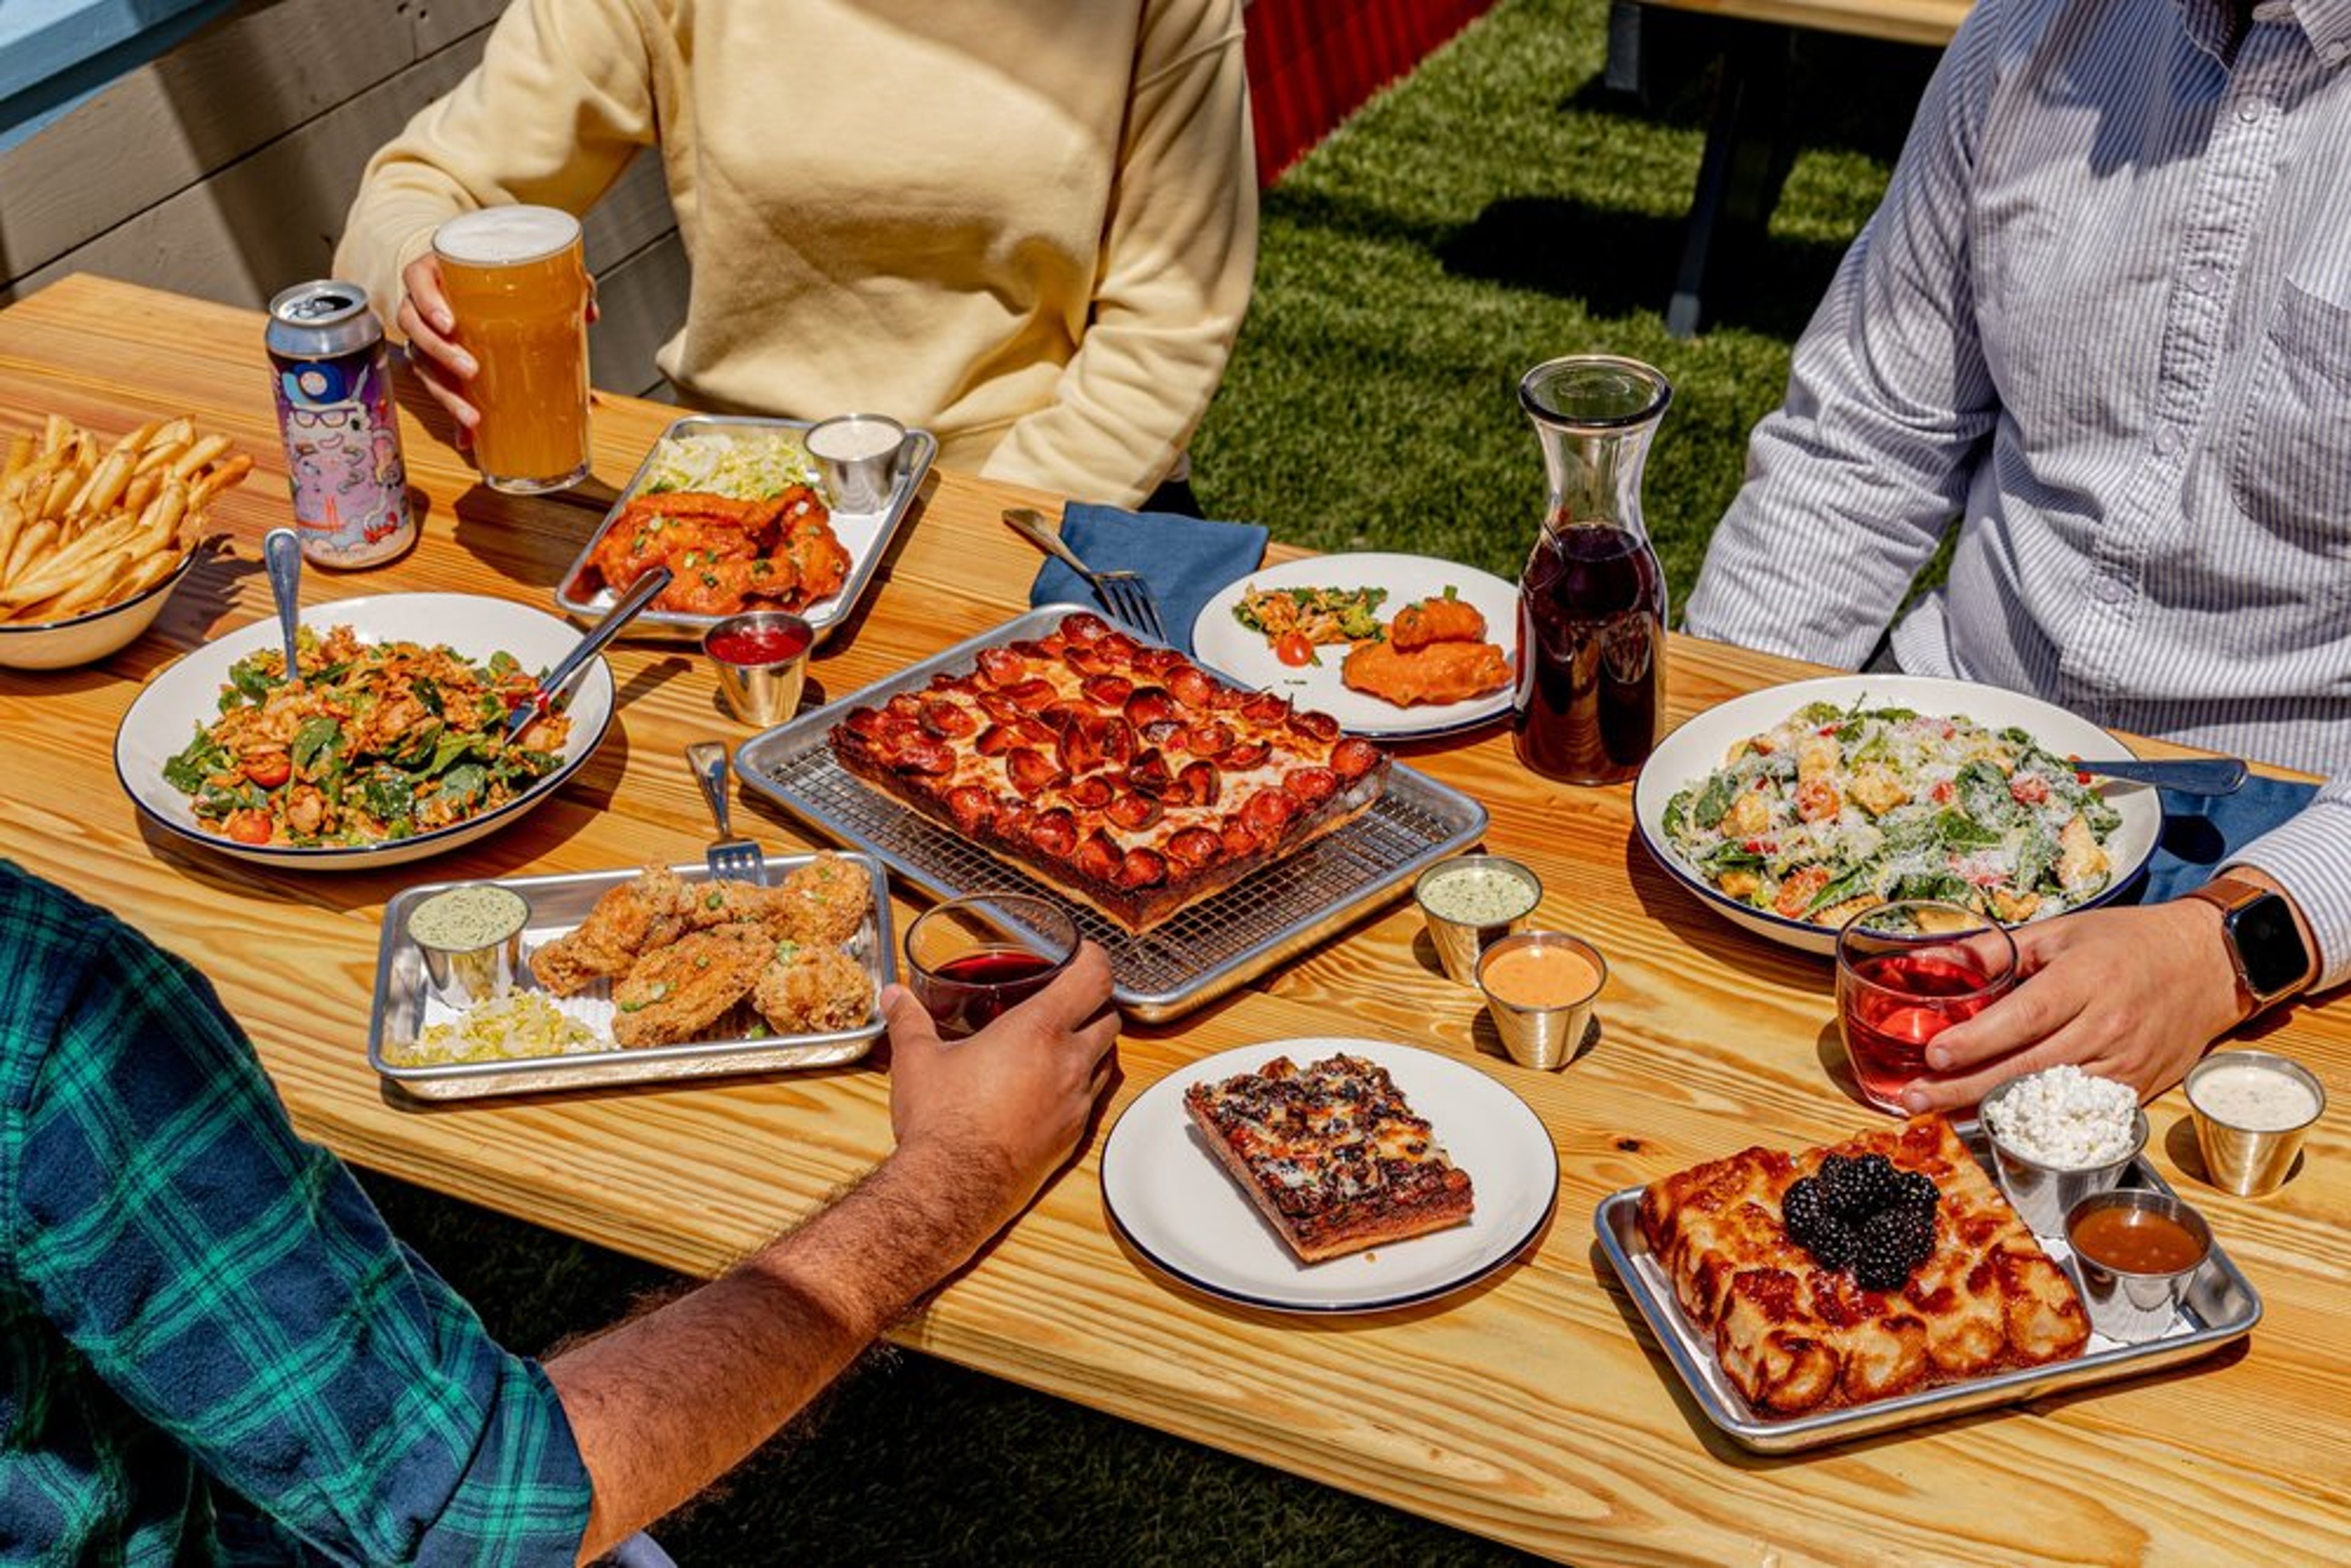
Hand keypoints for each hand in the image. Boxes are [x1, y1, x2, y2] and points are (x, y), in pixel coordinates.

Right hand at [393, 250, 602, 449]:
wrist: (464, 285)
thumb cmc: (488, 277)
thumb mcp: (520, 270)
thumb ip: (557, 282)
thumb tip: (589, 311)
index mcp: (435, 275)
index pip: (417, 282)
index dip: (428, 302)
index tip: (449, 323)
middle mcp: (422, 306)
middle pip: (416, 328)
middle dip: (442, 353)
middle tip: (472, 369)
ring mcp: (424, 336)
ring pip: (423, 364)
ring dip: (446, 394)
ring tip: (472, 415)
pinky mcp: (433, 364)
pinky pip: (438, 390)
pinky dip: (453, 415)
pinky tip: (468, 436)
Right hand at [882, 942, 1119, 1222]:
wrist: (954, 1187)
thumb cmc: (941, 1120)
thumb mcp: (918, 1060)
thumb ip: (910, 1020)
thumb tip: (894, 996)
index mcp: (1038, 1030)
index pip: (1094, 978)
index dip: (1096, 959)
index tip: (1085, 954)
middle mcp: (1068, 1063)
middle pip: (1111, 1018)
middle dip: (1096, 1004)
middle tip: (1071, 999)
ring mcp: (1076, 1103)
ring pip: (1108, 1059)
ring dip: (1093, 1044)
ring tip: (1062, 1040)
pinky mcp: (1073, 1137)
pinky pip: (1093, 1099)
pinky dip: (1082, 1084)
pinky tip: (1051, 1087)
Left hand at [1898, 900, 2241, 1111]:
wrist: (2209, 965)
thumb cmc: (2128, 942)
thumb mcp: (2062, 932)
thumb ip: (1997, 951)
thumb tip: (1931, 958)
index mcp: (2087, 980)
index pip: (2025, 1017)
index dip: (1977, 1041)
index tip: (1933, 1055)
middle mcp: (2109, 1026)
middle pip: (2028, 1068)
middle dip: (1965, 1088)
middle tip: (1915, 1098)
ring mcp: (2127, 1065)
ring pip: (2051, 1099)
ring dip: (1993, 1111)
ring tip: (1941, 1114)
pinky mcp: (2138, 1091)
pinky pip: (2079, 1114)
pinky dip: (2037, 1121)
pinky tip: (1999, 1124)